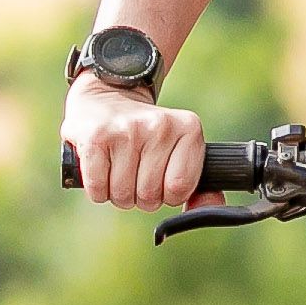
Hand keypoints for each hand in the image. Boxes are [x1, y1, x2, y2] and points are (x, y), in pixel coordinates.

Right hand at [62, 75, 204, 208]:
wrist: (107, 96)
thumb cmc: (148, 135)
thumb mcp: (180, 150)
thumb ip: (198, 185)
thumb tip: (209, 208)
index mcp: (188, 128)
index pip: (180, 189)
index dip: (167, 195)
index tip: (161, 179)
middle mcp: (159, 126)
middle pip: (149, 196)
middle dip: (140, 196)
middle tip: (136, 173)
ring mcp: (126, 130)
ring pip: (122, 195)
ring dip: (118, 194)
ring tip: (119, 169)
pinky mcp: (96, 137)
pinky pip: (97, 189)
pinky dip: (97, 189)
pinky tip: (102, 168)